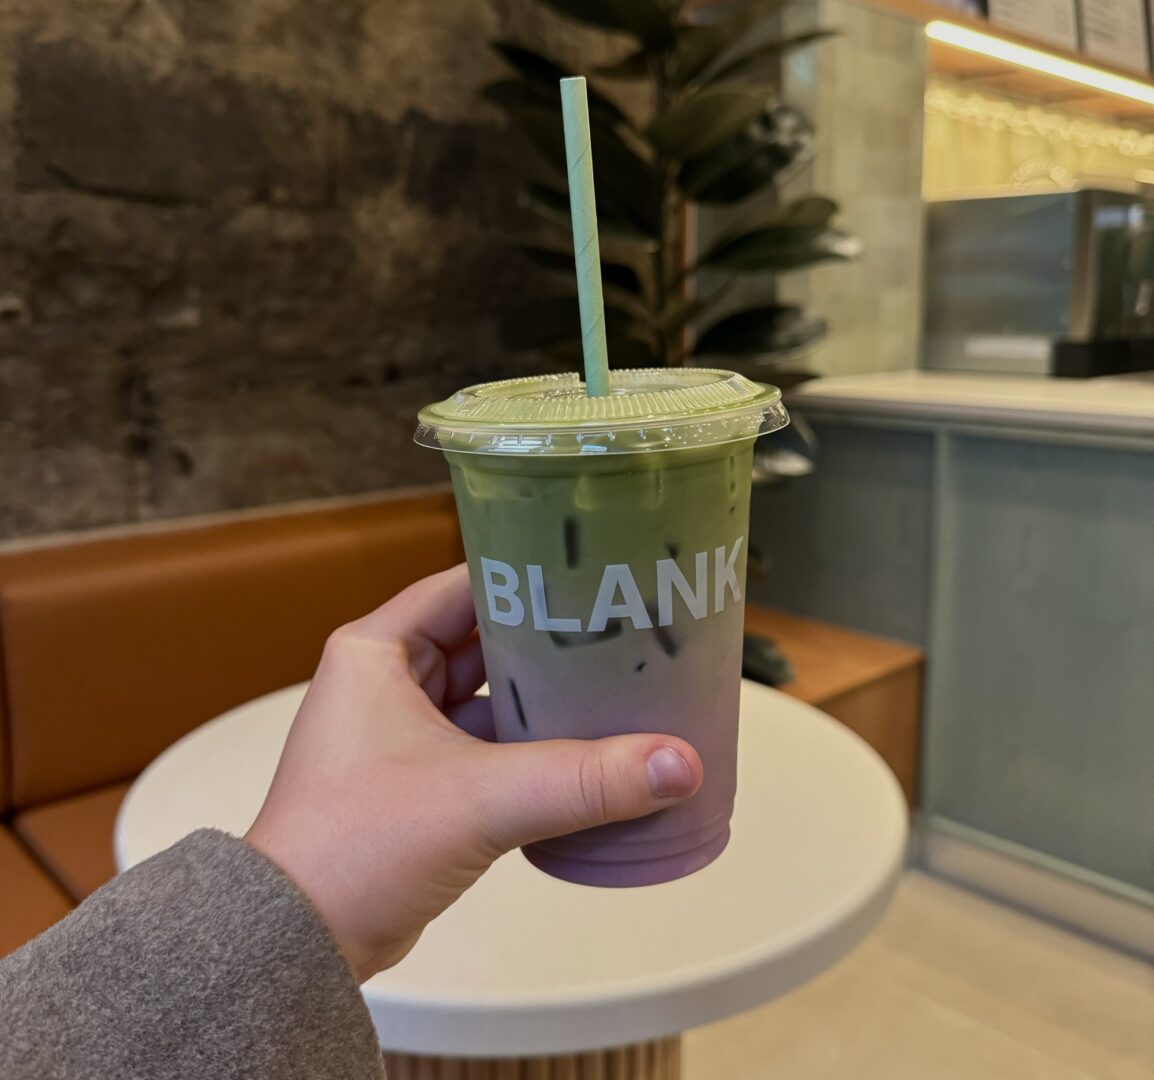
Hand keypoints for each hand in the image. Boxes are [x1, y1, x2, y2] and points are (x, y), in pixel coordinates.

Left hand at [245, 565, 702, 982]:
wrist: (298, 943)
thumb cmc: (361, 844)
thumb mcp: (480, 799)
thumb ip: (584, 779)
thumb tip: (683, 763)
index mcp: (377, 651)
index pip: (464, 586)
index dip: (527, 576)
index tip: (593, 574)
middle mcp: (386, 681)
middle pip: (483, 639)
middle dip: (549, 639)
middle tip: (624, 628)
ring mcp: (402, 733)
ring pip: (490, 696)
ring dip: (544, 698)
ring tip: (620, 682)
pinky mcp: (421, 782)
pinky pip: (488, 745)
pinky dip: (531, 746)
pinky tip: (588, 748)